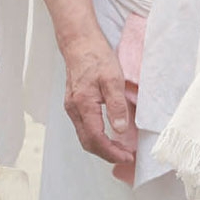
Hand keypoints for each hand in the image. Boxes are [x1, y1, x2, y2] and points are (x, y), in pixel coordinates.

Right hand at [62, 36, 133, 164]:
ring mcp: (72, 107)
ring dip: (101, 146)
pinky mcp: (74, 103)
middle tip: (126, 156)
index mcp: (83, 105)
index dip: (112, 151)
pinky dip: (96, 136)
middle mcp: (74, 109)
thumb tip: (120, 129)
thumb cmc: (96, 57)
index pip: (96, 139)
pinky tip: (108, 134)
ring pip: (84, 136)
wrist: (79, 43)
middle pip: (88, 142)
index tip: (127, 156)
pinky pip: (83, 127)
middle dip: (107, 153)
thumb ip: (116, 105)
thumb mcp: (113, 79)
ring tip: (120, 148)